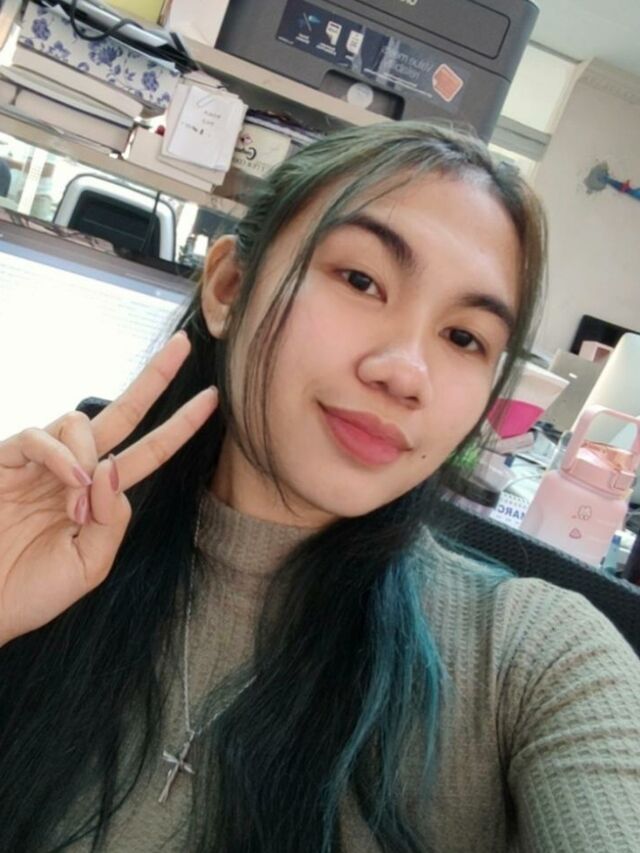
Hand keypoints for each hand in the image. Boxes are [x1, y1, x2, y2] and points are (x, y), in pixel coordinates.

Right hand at [0, 332, 216, 645]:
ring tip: (75, 506)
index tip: (212, 398)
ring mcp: (41, 462)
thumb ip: (114, 519)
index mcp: (99, 495)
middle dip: (155, 379)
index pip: (147, 451)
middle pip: (122, 412)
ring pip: (80, 421)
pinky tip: (70, 481)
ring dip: (88, 457)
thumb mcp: (91, 564)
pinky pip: (39, 435)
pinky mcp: (7, 458)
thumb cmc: (32, 590)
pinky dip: (60, 455)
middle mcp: (74, 469)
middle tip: (184, 345)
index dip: (179, 427)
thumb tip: (113, 467)